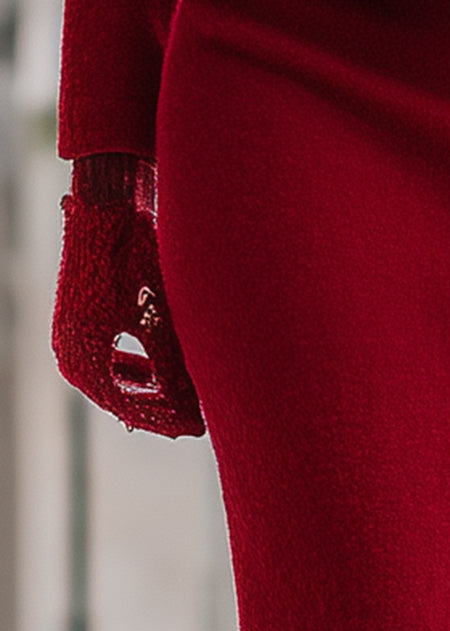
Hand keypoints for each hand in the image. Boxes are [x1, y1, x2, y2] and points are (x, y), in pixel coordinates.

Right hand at [51, 157, 205, 437]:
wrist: (112, 203)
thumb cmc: (136, 255)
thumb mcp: (160, 319)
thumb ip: (173, 370)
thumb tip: (193, 418)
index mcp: (84, 354)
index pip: (127, 408)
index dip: (166, 421)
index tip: (199, 427)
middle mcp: (70, 350)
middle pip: (121, 399)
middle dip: (161, 408)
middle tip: (197, 419)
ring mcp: (73, 336)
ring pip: (117, 381)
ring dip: (152, 390)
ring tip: (187, 398)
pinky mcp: (83, 321)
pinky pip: (111, 360)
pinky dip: (140, 369)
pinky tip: (166, 372)